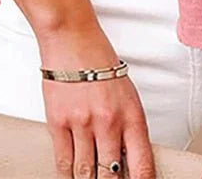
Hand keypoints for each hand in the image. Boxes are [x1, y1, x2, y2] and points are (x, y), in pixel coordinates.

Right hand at [37, 20, 155, 178]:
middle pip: (110, 175)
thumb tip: (126, 159)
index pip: (142, 165)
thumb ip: (128, 127)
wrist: (72, 38)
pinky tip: (72, 177)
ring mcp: (82, 124)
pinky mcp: (59, 122)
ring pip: (86, 173)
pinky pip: (64, 162)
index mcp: (131, 115)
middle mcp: (108, 122)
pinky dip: (67, 175)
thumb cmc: (100, 61)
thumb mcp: (127, 93)